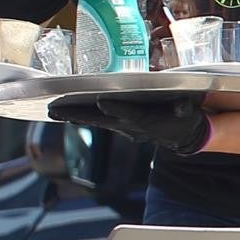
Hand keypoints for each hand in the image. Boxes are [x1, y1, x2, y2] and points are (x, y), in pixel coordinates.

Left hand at [48, 96, 210, 155]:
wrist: (180, 137)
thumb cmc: (184, 118)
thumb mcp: (189, 111)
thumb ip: (184, 108)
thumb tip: (183, 107)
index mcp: (147, 120)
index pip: (130, 114)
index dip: (117, 109)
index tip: (102, 102)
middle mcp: (129, 126)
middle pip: (100, 119)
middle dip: (78, 113)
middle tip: (56, 109)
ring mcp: (120, 127)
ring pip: (92, 121)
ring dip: (71, 116)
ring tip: (51, 111)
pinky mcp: (114, 125)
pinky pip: (92, 121)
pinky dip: (75, 116)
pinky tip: (59, 113)